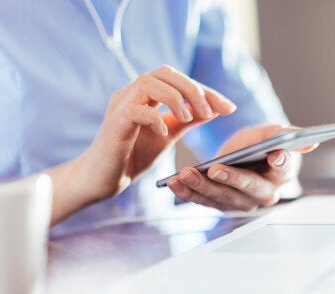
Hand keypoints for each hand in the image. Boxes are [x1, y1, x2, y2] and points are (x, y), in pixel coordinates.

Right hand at [48, 65, 235, 223]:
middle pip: (165, 73)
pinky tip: (164, 134)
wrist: (104, 178)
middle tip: (211, 112)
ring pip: (149, 83)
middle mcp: (132, 92)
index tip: (229, 108)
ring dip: (175, 98)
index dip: (206, 90)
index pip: (178, 79)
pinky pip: (135, 110)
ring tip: (188, 118)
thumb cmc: (134, 155)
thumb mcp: (169, 134)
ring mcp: (120, 104)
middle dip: (193, 89)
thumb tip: (215, 109)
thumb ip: (188, 120)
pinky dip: (155, 119)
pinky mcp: (114, 122)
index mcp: (146, 93)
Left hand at [166, 125, 315, 211]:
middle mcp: (264, 195)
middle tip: (215, 169)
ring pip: (221, 198)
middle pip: (247, 189)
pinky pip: (202, 200)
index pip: (283, 169)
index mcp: (282, 175)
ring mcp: (241, 203)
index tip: (276, 155)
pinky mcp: (219, 204)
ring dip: (201, 187)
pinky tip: (172, 182)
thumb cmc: (261, 143)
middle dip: (230, 180)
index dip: (280, 162)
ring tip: (184, 174)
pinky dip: (186, 192)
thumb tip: (311, 142)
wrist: (243, 153)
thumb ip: (287, 136)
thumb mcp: (272, 133)